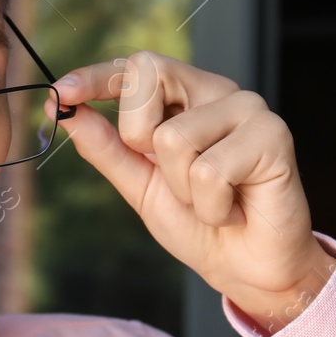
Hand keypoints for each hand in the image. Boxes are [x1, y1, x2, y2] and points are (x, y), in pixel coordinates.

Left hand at [49, 52, 335, 335]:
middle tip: (173, 178)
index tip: (62, 92)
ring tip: (211, 200)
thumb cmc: (198, 225)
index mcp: (184, 98)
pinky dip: (210, 206)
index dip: (97, 76)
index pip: (136, 68)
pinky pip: (210, 171)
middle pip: (148, 77)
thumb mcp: (139, 185)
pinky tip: (232, 209)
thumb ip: (106, 148)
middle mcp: (215, 93)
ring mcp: (247, 109)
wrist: (245, 269)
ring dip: (183, 190)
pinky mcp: (273, 135)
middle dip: (139, 138)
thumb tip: (65, 113)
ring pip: (174, 137)